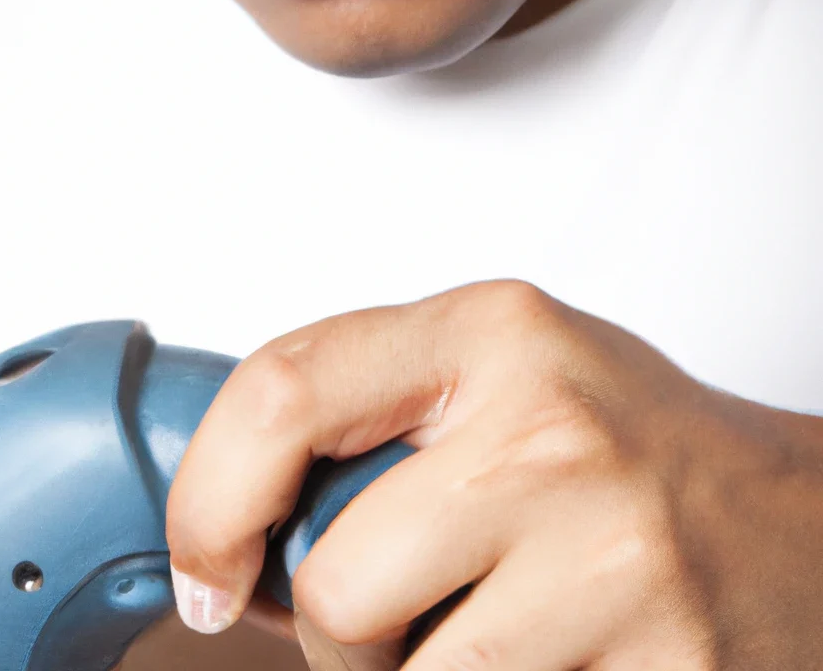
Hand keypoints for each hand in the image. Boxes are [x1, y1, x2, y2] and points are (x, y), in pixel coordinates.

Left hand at [165, 280, 822, 668]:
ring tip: (489, 630)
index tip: (208, 570)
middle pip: (335, 581)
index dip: (208, 499)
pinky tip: (551, 658)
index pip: (282, 391)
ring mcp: (612, 552)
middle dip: (339, 633)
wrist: (792, 522)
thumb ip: (369, 414)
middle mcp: (549, 427)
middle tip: (397, 613)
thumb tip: (230, 518)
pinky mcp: (663, 665)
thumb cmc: (622, 443)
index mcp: (490, 333)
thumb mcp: (497, 375)